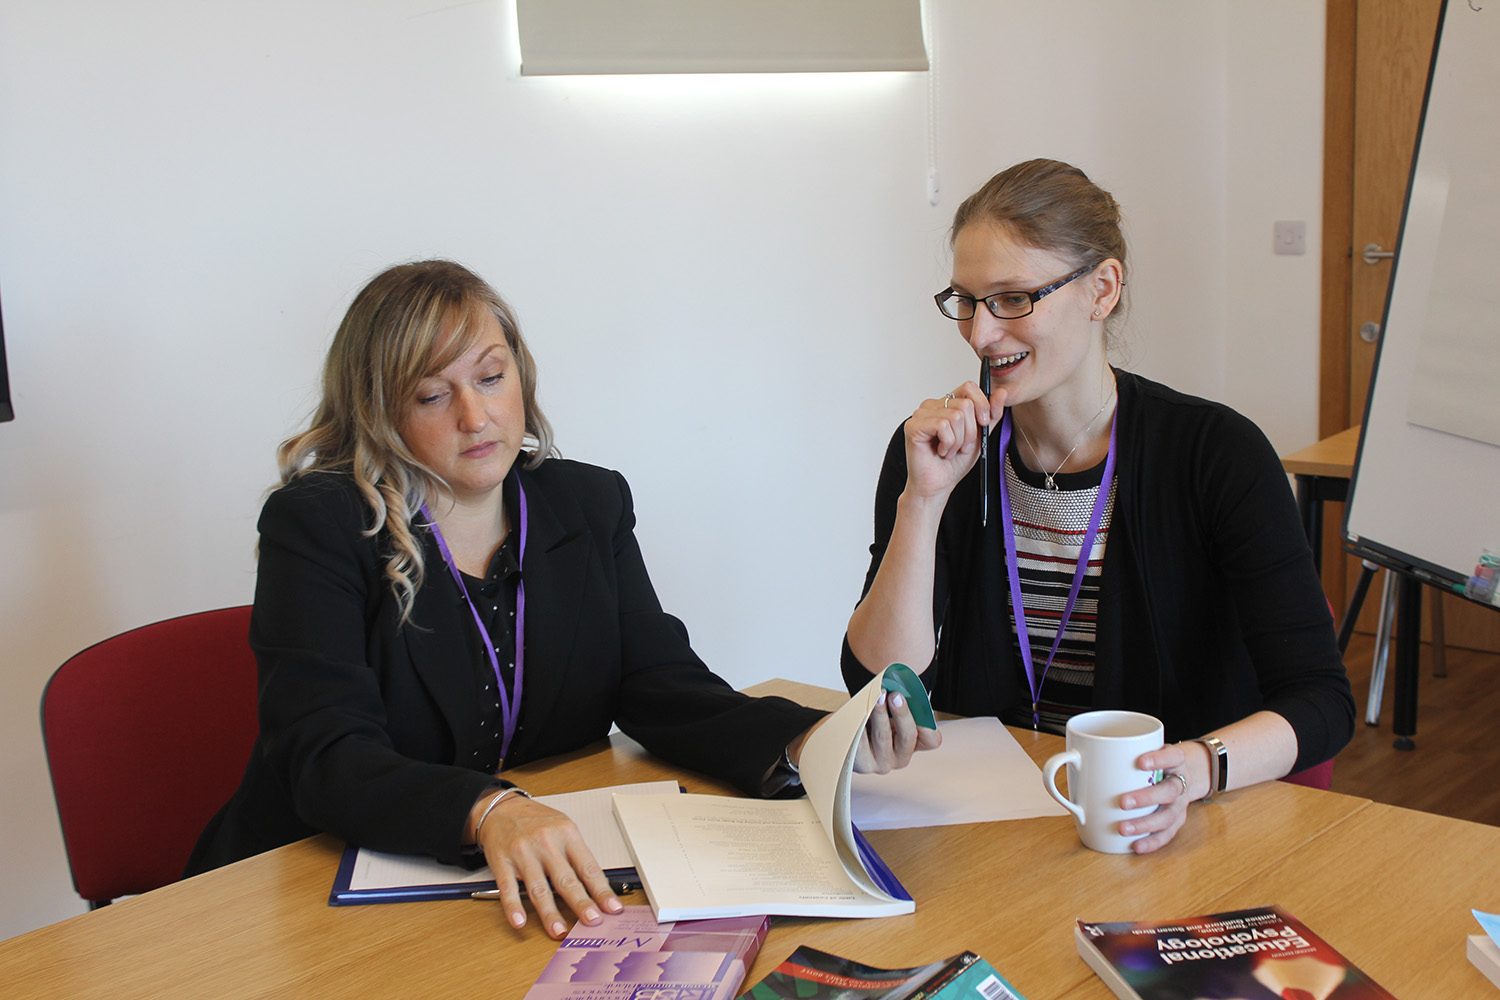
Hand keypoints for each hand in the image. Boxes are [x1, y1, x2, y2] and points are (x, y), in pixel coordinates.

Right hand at [469, 791, 622, 937]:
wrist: (501, 808)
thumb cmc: (535, 820)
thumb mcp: (563, 827)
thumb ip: (576, 855)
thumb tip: (596, 888)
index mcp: (566, 834)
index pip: (588, 868)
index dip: (602, 891)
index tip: (613, 908)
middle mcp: (546, 843)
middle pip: (566, 880)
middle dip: (581, 903)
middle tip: (592, 921)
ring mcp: (523, 853)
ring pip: (539, 888)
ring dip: (549, 912)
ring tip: (559, 930)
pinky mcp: (501, 862)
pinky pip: (508, 888)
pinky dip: (513, 907)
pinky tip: (519, 921)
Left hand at [853, 690, 941, 773]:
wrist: (850, 735)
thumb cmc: (876, 719)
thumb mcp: (891, 710)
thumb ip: (900, 700)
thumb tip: (899, 686)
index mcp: (917, 744)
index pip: (932, 739)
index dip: (928, 724)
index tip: (919, 704)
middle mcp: (902, 757)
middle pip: (908, 736)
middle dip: (901, 713)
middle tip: (894, 695)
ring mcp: (884, 764)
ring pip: (884, 736)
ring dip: (880, 714)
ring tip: (875, 697)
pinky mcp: (864, 765)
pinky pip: (862, 742)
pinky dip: (860, 724)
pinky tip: (858, 712)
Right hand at [903, 381, 1006, 501]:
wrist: (938, 484)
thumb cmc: (954, 463)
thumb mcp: (981, 436)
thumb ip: (991, 415)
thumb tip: (1002, 393)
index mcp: (947, 404)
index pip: (969, 387)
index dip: (982, 405)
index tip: (983, 423)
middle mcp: (933, 405)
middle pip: (965, 404)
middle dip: (971, 432)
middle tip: (962, 446)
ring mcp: (921, 414)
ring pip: (956, 416)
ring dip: (959, 441)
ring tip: (950, 450)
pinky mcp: (914, 426)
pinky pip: (943, 425)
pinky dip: (948, 443)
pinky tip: (941, 451)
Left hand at [1116, 743, 1193, 853]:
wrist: (1176, 773)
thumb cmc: (1151, 761)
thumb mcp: (1142, 749)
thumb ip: (1117, 753)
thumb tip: (1071, 760)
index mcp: (1173, 760)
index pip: (1172, 756)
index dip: (1159, 759)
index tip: (1140, 762)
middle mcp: (1179, 782)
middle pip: (1170, 791)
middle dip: (1146, 798)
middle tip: (1122, 802)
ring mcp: (1179, 803)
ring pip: (1168, 816)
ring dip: (1145, 824)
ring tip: (1123, 829)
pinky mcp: (1176, 821)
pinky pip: (1167, 834)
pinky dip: (1151, 841)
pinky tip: (1136, 845)